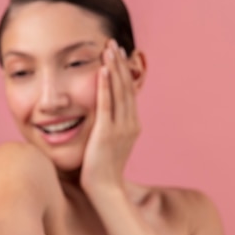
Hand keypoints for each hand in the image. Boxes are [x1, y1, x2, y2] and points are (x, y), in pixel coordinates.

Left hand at [80, 39, 140, 192]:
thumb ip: (108, 131)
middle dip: (120, 64)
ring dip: (114, 68)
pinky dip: (105, 86)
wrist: (104, 190)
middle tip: (114, 44)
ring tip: (109, 49)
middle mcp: (130, 124)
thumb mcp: (109, 147)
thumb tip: (101, 124)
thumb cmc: (101, 172)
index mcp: (132, 126)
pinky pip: (106, 104)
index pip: (129, 94)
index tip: (119, 56)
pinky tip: (103, 70)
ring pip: (119, 91)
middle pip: (126, 88)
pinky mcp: (107, 133)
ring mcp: (120, 128)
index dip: (124, 73)